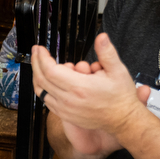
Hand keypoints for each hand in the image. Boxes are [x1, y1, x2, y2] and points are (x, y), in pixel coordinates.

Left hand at [31, 33, 150, 137]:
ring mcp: (65, 110)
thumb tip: (101, 37)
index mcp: (79, 87)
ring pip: (41, 92)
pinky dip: (43, 89)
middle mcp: (69, 100)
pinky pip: (46, 101)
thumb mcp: (118, 71)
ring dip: (37, 76)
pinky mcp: (66, 116)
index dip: (42, 58)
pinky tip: (46, 81)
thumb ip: (107, 53)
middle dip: (36, 63)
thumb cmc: (121, 97)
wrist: (123, 120)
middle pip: (42, 80)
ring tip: (39, 65)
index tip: (40, 48)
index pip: (50, 70)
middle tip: (36, 52)